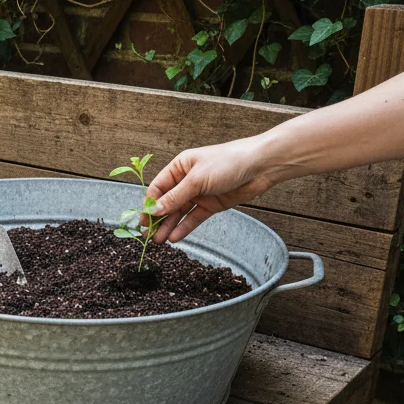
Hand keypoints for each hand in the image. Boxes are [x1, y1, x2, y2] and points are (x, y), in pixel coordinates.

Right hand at [143, 136, 279, 242]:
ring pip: (179, 212)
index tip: (144, 220)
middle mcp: (187, 181)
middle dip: (157, 219)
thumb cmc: (228, 162)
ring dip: (169, 226)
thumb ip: (176, 197)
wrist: (260, 167)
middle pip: (167, 203)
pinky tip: (175, 237)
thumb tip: (155, 210)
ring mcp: (199, 194)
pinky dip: (184, 227)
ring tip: (159, 241)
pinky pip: (194, 218)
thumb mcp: (197, 179)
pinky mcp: (211, 205)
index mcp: (179, 167)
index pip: (158, 188)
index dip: (150, 204)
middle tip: (148, 236)